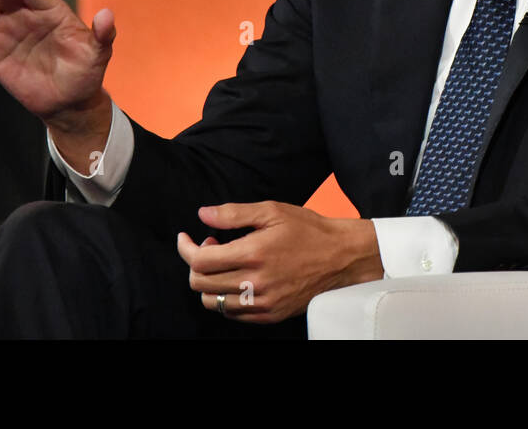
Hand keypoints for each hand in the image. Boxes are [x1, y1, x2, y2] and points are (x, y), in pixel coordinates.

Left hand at [177, 202, 383, 323]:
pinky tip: (239, 279)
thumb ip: (233, 213)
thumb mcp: (272, 211)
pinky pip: (233, 313)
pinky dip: (226, 297)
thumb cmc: (308, 230)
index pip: (200, 261)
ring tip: (225, 263)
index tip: (186, 238)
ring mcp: (262, 303)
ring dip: (209, 283)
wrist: (341, 257)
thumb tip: (203, 214)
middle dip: (196, 263)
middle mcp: (254, 283)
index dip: (186, 248)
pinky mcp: (270, 314)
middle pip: (200, 284)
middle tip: (211, 246)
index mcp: (252, 254)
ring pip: (213, 303)